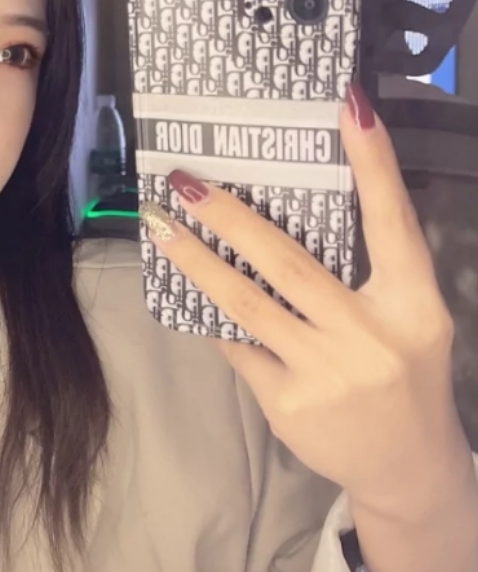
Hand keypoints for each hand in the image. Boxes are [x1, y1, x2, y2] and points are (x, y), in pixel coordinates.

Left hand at [143, 85, 477, 571]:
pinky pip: (239, 346)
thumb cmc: (404, 375)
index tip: (349, 104)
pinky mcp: (287, 403)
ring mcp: (325, 372)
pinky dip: (213, 317)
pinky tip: (185, 290)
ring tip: (159, 226)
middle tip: (185, 180)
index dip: (373, 162)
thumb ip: (373, 272)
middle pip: (288, 262)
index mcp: (412, 303)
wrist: (406, 468)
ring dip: (195, 261)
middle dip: (231, 217)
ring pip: (245, 303)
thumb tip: (298, 208)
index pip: (392, 220)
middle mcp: (370, 334)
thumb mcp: (411, 320)